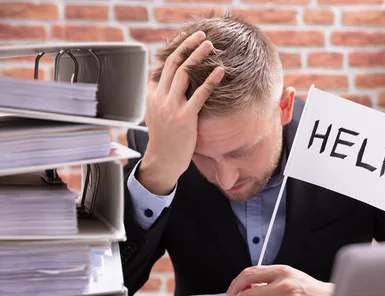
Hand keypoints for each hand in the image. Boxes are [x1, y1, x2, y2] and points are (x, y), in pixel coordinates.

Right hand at [137, 31, 224, 194]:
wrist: (163, 160)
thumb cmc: (165, 138)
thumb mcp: (157, 113)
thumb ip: (163, 96)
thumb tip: (171, 82)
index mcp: (152, 94)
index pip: (161, 64)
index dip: (174, 47)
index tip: (185, 37)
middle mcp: (160, 97)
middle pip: (172, 62)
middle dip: (187, 45)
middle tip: (200, 35)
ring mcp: (172, 107)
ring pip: (183, 72)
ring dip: (197, 55)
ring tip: (209, 45)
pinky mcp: (185, 118)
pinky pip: (200, 94)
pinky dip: (211, 80)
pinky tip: (220, 71)